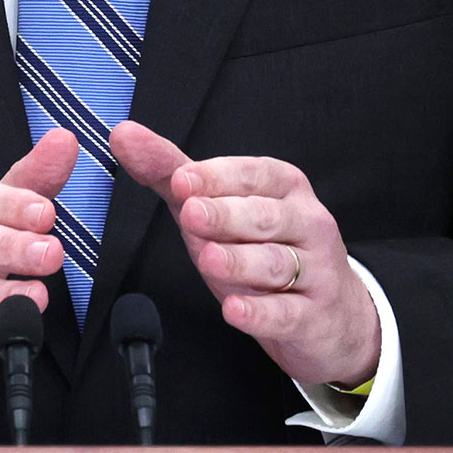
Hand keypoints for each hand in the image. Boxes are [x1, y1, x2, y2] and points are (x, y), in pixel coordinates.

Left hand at [109, 122, 378, 389]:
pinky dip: (260, 313)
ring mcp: (316, 272)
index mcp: (285, 188)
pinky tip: (235, 311)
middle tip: (191, 214)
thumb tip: (124, 134)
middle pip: (266, 217)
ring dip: (240, 261)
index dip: (218, 177)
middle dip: (227, 214)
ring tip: (209, 259)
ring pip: (277, 263)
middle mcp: (308, 223)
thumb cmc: (263, 249)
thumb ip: (171, 172)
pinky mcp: (313, 318)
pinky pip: (287, 314)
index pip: (254, 175)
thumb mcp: (217, 208)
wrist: (328, 314)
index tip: (182, 179)